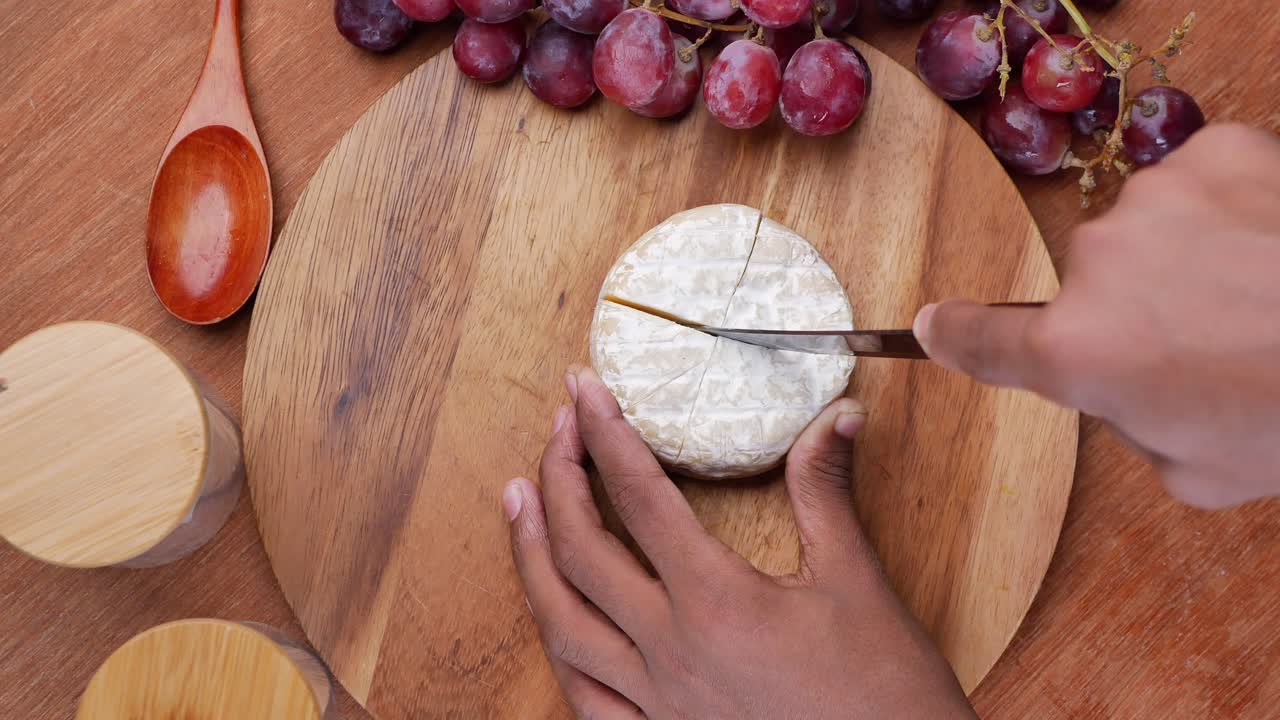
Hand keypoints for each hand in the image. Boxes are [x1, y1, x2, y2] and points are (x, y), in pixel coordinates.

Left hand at [504, 366, 973, 719]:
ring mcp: (656, 705)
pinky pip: (582, 695)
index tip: (584, 387)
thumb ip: (827, 493)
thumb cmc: (886, 695)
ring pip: (562, 624)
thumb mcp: (858, 584)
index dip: (605, 433)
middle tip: (557, 428)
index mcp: (716, 603)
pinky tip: (552, 613)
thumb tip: (836, 414)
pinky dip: (558, 643)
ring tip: (517, 501)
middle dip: (558, 478)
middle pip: (582, 552)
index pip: (640, 497)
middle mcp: (670, 654)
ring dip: (530, 556)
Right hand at [914, 124, 1279, 508]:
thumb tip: (1130, 384)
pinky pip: (1198, 181)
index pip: (982, 339)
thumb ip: (1130, 423)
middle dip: (1135, 315)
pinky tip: (1270, 245)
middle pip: (1091, 290)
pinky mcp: (1218, 153)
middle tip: (1210, 346)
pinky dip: (1226, 207)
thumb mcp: (1194, 470)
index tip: (931, 325)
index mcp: (1078, 351)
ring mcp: (1154, 200)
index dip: (953, 336)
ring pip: (1147, 233)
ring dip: (1185, 259)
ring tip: (1259, 295)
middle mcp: (1098, 265)